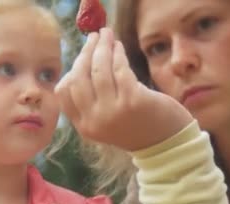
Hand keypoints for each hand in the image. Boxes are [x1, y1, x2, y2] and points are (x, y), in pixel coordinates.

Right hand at [55, 28, 191, 151]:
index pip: (64, 93)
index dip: (71, 69)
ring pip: (99, 70)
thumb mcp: (105, 118)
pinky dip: (118, 53)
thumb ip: (90, 99)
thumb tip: (83, 61)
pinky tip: (119, 47)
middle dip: (86, 52)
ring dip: (102, 47)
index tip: (82, 55)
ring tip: (107, 35)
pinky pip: (119, 69)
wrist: (166, 142)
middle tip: (94, 37)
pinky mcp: (132, 101)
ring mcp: (112, 111)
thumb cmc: (135, 124)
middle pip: (79, 78)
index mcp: (84, 126)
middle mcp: (94, 120)